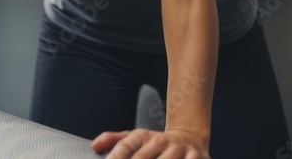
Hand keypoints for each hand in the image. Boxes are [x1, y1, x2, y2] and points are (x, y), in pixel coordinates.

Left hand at [92, 128, 210, 158]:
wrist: (189, 138)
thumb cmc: (157, 144)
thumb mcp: (136, 137)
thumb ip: (114, 141)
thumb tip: (95, 146)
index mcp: (144, 135)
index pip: (125, 147)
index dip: (114, 158)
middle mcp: (161, 141)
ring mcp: (179, 151)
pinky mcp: (196, 158)